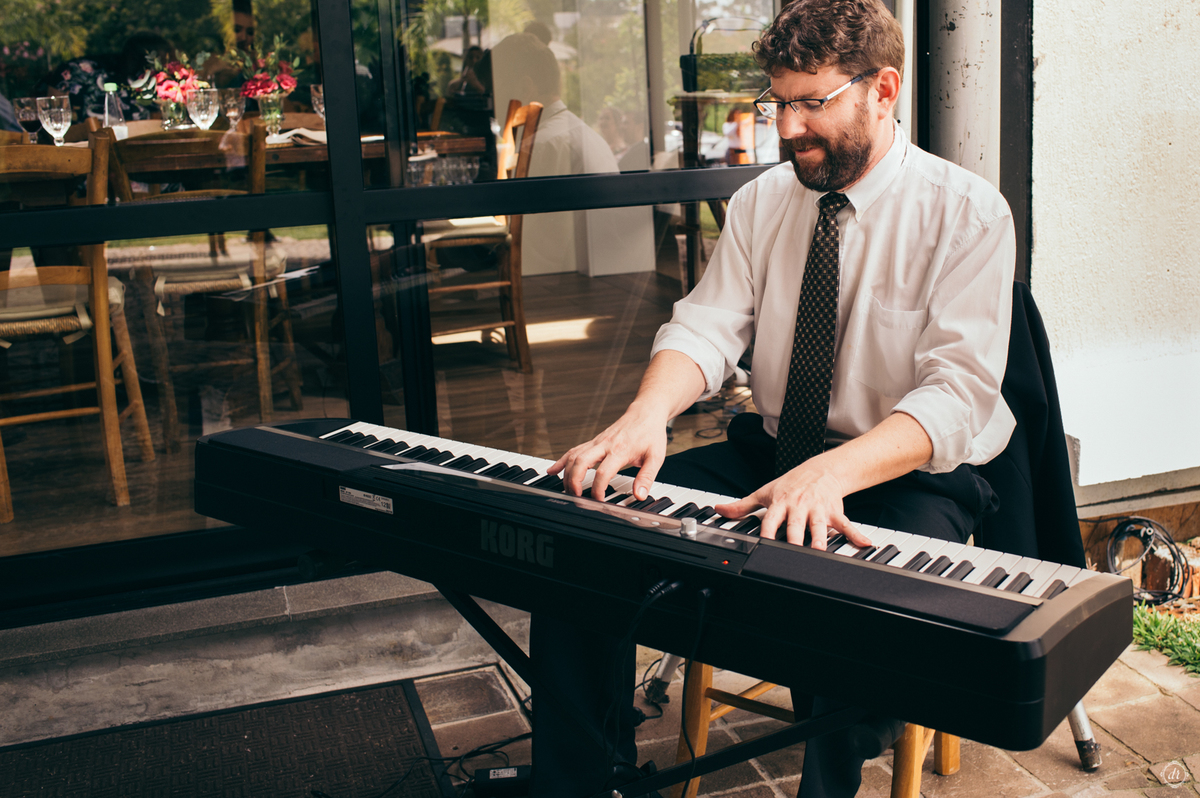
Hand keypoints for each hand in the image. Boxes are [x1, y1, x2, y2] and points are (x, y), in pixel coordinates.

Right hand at [547, 405, 667, 500]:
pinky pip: (573, 451)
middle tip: (576, 498)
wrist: (646, 412)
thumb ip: (646, 477)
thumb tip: (640, 495)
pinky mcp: (593, 441)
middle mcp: (604, 445)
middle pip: (580, 462)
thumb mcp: (656, 457)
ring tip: (567, 491)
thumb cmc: (650, 433)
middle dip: (574, 482)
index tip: (599, 501)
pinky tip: (553, 471)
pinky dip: (561, 461)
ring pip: (573, 456)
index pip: (603, 472)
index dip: (597, 489)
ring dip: (566, 474)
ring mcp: (596, 442)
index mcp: (620, 450)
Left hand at [714, 457, 873, 549]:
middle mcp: (799, 507)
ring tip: (822, 551)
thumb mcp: (764, 492)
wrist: (820, 470)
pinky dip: (856, 535)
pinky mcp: (835, 512)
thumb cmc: (790, 484)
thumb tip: (720, 510)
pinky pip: (847, 525)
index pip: (771, 520)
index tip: (764, 545)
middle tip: (794, 553)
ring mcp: (818, 510)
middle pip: (796, 525)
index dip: (767, 532)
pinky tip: (865, 544)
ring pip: (820, 526)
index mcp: (780, 503)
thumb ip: (742, 505)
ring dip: (822, 539)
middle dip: (796, 538)